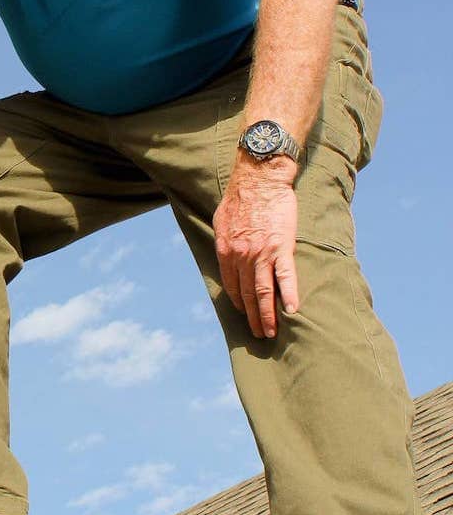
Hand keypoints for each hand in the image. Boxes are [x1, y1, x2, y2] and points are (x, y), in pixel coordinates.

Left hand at [213, 158, 298, 339]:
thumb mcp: (221, 221)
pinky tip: (293, 311)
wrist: (259, 179)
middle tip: (259, 335)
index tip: (244, 314)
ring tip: (272, 332)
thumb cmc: (241, 197)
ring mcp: (261, 254)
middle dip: (253, 317)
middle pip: (248, 294)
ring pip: (264, 291)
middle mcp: (241, 257)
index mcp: (226, 251)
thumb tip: (225, 252)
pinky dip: (289, 295)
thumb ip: (224, 240)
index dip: (239, 302)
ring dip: (268, 315)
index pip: (232, 285)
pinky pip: (286, 277)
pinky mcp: (282, 247)